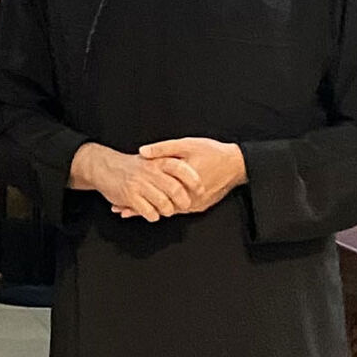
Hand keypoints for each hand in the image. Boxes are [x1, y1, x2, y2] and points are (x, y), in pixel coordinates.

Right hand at [68, 142, 198, 222]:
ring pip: (163, 203)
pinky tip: (152, 213)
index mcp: (157, 161)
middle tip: (185, 206)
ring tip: (166, 210)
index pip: (181, 169)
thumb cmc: (132, 167)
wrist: (104, 167)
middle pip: (175, 189)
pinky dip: (153, 215)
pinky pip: (149, 211)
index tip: (201, 190)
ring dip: (168, 210)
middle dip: (183, 201)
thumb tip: (191, 179)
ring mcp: (139, 184)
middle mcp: (149, 171)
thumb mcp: (151, 159)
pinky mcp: (130, 196)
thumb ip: (168, 167)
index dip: (193, 180)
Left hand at [130, 138, 246, 215]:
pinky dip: (164, 208)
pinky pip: (178, 209)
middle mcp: (190, 199)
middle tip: (119, 209)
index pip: (154, 197)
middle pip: (158, 207)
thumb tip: (142, 152)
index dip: (136, 200)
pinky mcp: (199, 206)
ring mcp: (195, 205)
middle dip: (139, 208)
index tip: (119, 202)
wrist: (237, 164)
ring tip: (129, 211)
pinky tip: (153, 207)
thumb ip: (163, 148)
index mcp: (183, 184)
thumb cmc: (212, 152)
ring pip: (168, 211)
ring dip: (150, 210)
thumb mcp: (186, 145)